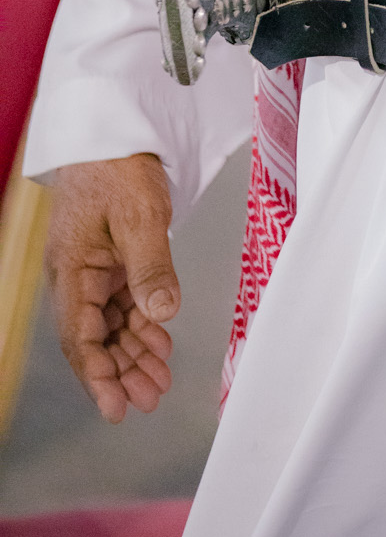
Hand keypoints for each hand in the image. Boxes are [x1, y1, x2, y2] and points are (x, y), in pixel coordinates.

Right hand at [45, 153, 180, 422]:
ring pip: (110, 322)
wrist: (115, 127)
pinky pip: (123, 300)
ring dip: (133, 350)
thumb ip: (151, 268)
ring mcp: (94, 266)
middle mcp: (77, 274)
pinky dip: (141, 321)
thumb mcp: (140, 217)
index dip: (98, 376)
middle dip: (121, 371)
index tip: (117, 408)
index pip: (80, 338)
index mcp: (72, 270)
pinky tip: (160, 338)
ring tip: (159, 379)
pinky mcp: (113, 256)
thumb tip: (162, 315)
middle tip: (149, 400)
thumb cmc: (119, 165)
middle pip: (94, 337)